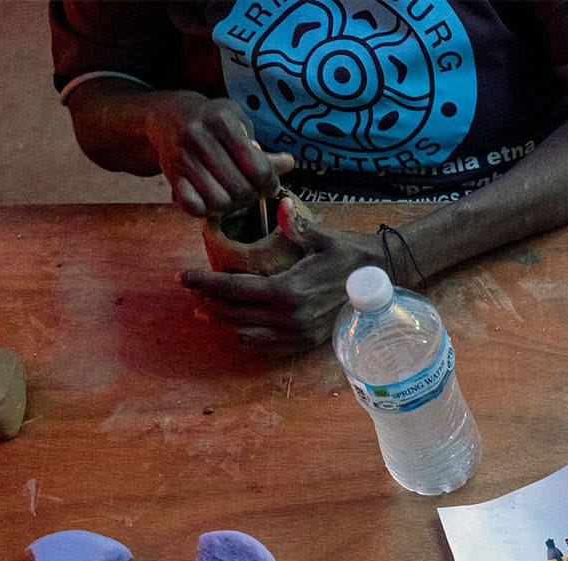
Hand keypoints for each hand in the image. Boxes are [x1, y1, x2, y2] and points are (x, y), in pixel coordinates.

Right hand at [142, 92, 293, 217]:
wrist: (169, 116)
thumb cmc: (213, 122)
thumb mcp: (240, 125)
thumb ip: (263, 150)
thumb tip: (288, 164)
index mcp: (222, 121)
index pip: (258, 169)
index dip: (270, 184)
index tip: (269, 185)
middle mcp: (199, 137)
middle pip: (241, 190)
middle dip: (251, 196)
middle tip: (250, 191)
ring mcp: (183, 157)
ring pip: (219, 202)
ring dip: (230, 205)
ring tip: (231, 194)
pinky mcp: (171, 175)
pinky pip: (193, 207)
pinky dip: (206, 210)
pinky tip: (211, 199)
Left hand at [180, 199, 381, 353]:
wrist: (384, 281)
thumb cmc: (352, 254)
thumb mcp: (323, 236)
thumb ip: (296, 225)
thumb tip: (278, 205)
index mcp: (288, 291)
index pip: (234, 290)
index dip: (205, 284)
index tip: (183, 277)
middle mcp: (290, 318)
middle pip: (234, 315)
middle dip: (208, 303)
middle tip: (192, 292)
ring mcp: (298, 334)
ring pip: (246, 336)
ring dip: (222, 324)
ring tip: (205, 312)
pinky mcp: (306, 342)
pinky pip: (266, 348)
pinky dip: (245, 339)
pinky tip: (235, 327)